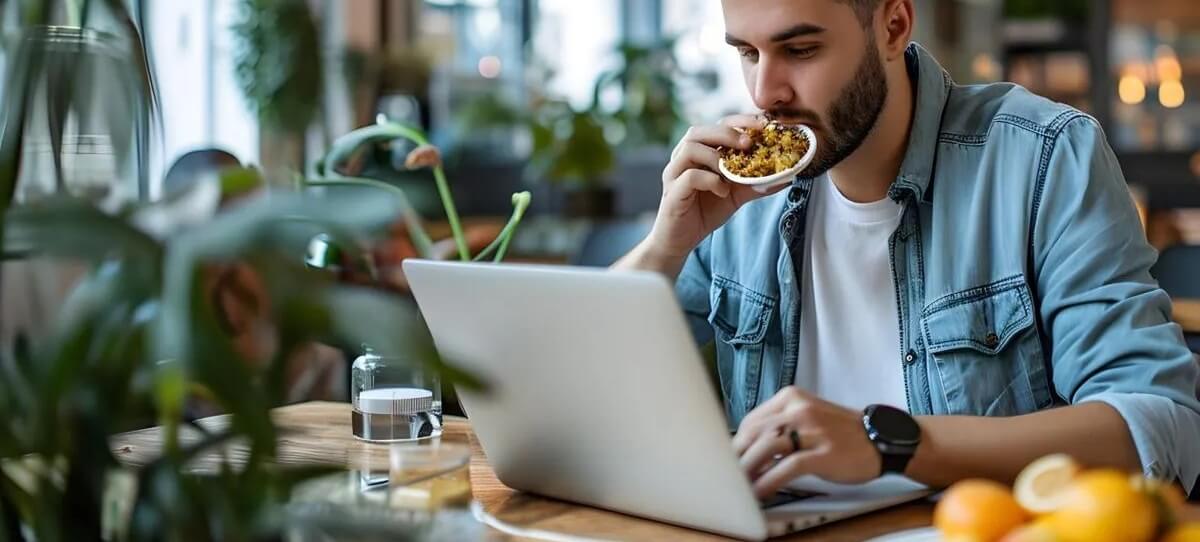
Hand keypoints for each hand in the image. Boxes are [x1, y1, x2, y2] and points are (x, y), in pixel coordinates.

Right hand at [642, 114, 785, 263]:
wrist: (680, 241)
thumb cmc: (705, 212)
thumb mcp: (736, 194)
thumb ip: (757, 183)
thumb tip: (787, 176)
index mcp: (699, 152)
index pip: (717, 125)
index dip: (739, 121)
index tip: (762, 125)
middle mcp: (683, 158)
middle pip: (699, 131)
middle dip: (726, 133)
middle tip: (748, 143)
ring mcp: (674, 174)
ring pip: (690, 149)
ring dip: (715, 156)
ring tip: (732, 172)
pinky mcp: (672, 192)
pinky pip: (690, 176)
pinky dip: (710, 180)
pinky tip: (722, 191)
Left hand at [733, 387, 881, 498]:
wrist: (879, 439)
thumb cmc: (840, 432)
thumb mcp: (806, 417)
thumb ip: (779, 426)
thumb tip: (747, 448)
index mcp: (791, 397)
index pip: (751, 420)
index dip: (736, 442)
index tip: (728, 459)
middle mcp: (799, 410)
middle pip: (754, 433)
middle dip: (737, 457)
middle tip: (727, 475)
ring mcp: (812, 430)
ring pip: (766, 447)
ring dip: (748, 470)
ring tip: (739, 486)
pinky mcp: (823, 453)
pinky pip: (787, 467)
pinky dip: (769, 481)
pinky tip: (760, 492)